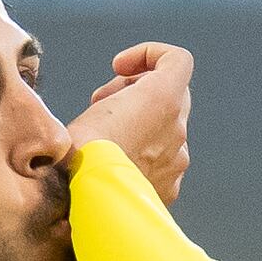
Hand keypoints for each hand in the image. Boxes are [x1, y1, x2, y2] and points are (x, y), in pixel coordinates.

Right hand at [68, 42, 192, 204]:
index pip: (177, 60)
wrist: (87, 206)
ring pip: (164, 129)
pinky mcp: (169, 187)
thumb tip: (114, 107)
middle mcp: (178, 129)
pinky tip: (115, 163)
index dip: (148, 54)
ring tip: (105, 135)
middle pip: (170, 93)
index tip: (119, 68)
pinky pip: (162, 161)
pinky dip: (143, 154)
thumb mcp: (94, 106)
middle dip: (137, 90)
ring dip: (138, 124)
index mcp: (163, 99)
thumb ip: (119, 96)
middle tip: (104, 101)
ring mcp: (177, 161)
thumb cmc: (83, 154)